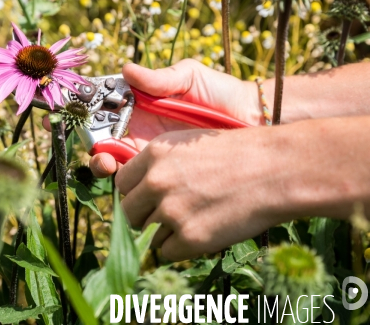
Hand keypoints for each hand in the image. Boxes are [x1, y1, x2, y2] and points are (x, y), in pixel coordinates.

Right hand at [90, 60, 261, 176]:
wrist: (253, 119)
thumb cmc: (220, 93)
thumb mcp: (188, 78)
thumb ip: (159, 78)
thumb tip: (127, 69)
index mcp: (139, 110)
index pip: (106, 120)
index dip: (92, 126)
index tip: (91, 129)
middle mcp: (141, 135)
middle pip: (107, 150)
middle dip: (99, 158)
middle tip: (104, 159)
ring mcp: (154, 158)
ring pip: (122, 171)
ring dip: (111, 172)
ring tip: (115, 169)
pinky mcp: (170, 176)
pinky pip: (146, 184)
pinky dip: (136, 187)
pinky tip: (138, 184)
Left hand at [115, 127, 285, 260]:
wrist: (277, 170)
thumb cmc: (240, 154)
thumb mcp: (189, 146)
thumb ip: (160, 165)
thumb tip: (141, 189)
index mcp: (155, 153)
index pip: (121, 184)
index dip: (134, 193)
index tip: (146, 198)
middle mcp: (157, 181)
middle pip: (127, 212)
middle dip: (142, 217)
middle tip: (165, 216)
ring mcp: (172, 210)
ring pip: (146, 235)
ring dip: (163, 234)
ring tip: (191, 222)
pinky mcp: (190, 237)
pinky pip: (167, 253)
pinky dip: (180, 249)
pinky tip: (200, 234)